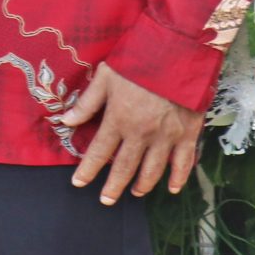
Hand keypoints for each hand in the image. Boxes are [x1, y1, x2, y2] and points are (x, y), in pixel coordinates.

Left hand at [62, 62, 203, 204]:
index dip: (87, 170)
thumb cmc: (138, 63)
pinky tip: (172, 188)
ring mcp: (167, 136)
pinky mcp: (188, 134)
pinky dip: (178, 178)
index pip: (99, 153)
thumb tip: (65, 120)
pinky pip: (183, 162)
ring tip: (133, 193)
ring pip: (153, 170)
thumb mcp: (105, 77)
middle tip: (105, 200)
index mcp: (118, 120)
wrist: (179, 54)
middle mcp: (141, 134)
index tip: (79, 183)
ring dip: (142, 185)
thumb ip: (87, 103)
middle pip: (124, 168)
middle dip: (113, 187)